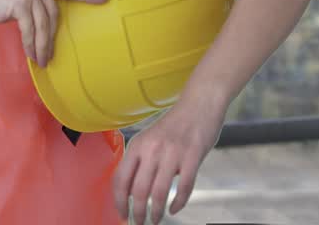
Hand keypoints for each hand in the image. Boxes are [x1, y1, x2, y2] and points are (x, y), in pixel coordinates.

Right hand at [0, 0, 107, 66]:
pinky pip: (30, 30)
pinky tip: (31, 55)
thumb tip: (50, 23)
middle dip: (52, 37)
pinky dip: (31, 45)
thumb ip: (33, 0)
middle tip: (50, 55)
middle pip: (52, 12)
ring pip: (43, 23)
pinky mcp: (19, 1)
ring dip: (43, 45)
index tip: (104, 0)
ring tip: (42, 59)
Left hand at [112, 91, 226, 222]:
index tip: (122, 214)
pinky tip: (175, 209)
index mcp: (137, 145)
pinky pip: (183, 187)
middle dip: (137, 212)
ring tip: (156, 220)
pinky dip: (178, 202)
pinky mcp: (192, 157)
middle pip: (138, 190)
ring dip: (156, 212)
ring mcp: (172, 153)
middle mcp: (152, 149)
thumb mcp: (150, 139)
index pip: (121, 179)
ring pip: (159, 192)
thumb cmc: (174, 126)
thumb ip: (140, 161)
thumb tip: (130, 190)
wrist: (199, 104)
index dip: (119, 201)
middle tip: (139, 223)